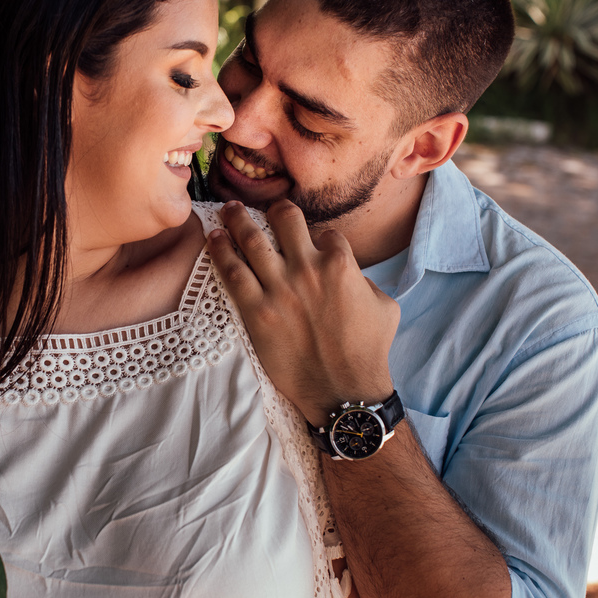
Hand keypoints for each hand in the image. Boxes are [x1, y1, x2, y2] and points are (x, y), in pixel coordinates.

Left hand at [207, 200, 399, 426]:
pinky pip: (232, 273)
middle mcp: (308, 269)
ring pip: (251, 240)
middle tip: (260, 207)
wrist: (343, 390)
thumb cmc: (368, 351)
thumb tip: (351, 273)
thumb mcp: (385, 305)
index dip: (318, 237)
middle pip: (284, 219)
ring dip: (237, 220)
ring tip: (228, 210)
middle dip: (272, 208)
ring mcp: (280, 289)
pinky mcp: (257, 311)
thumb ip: (364, 280)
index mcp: (341, 264)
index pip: (325, 232)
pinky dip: (220, 252)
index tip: (310, 243)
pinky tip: (213, 240)